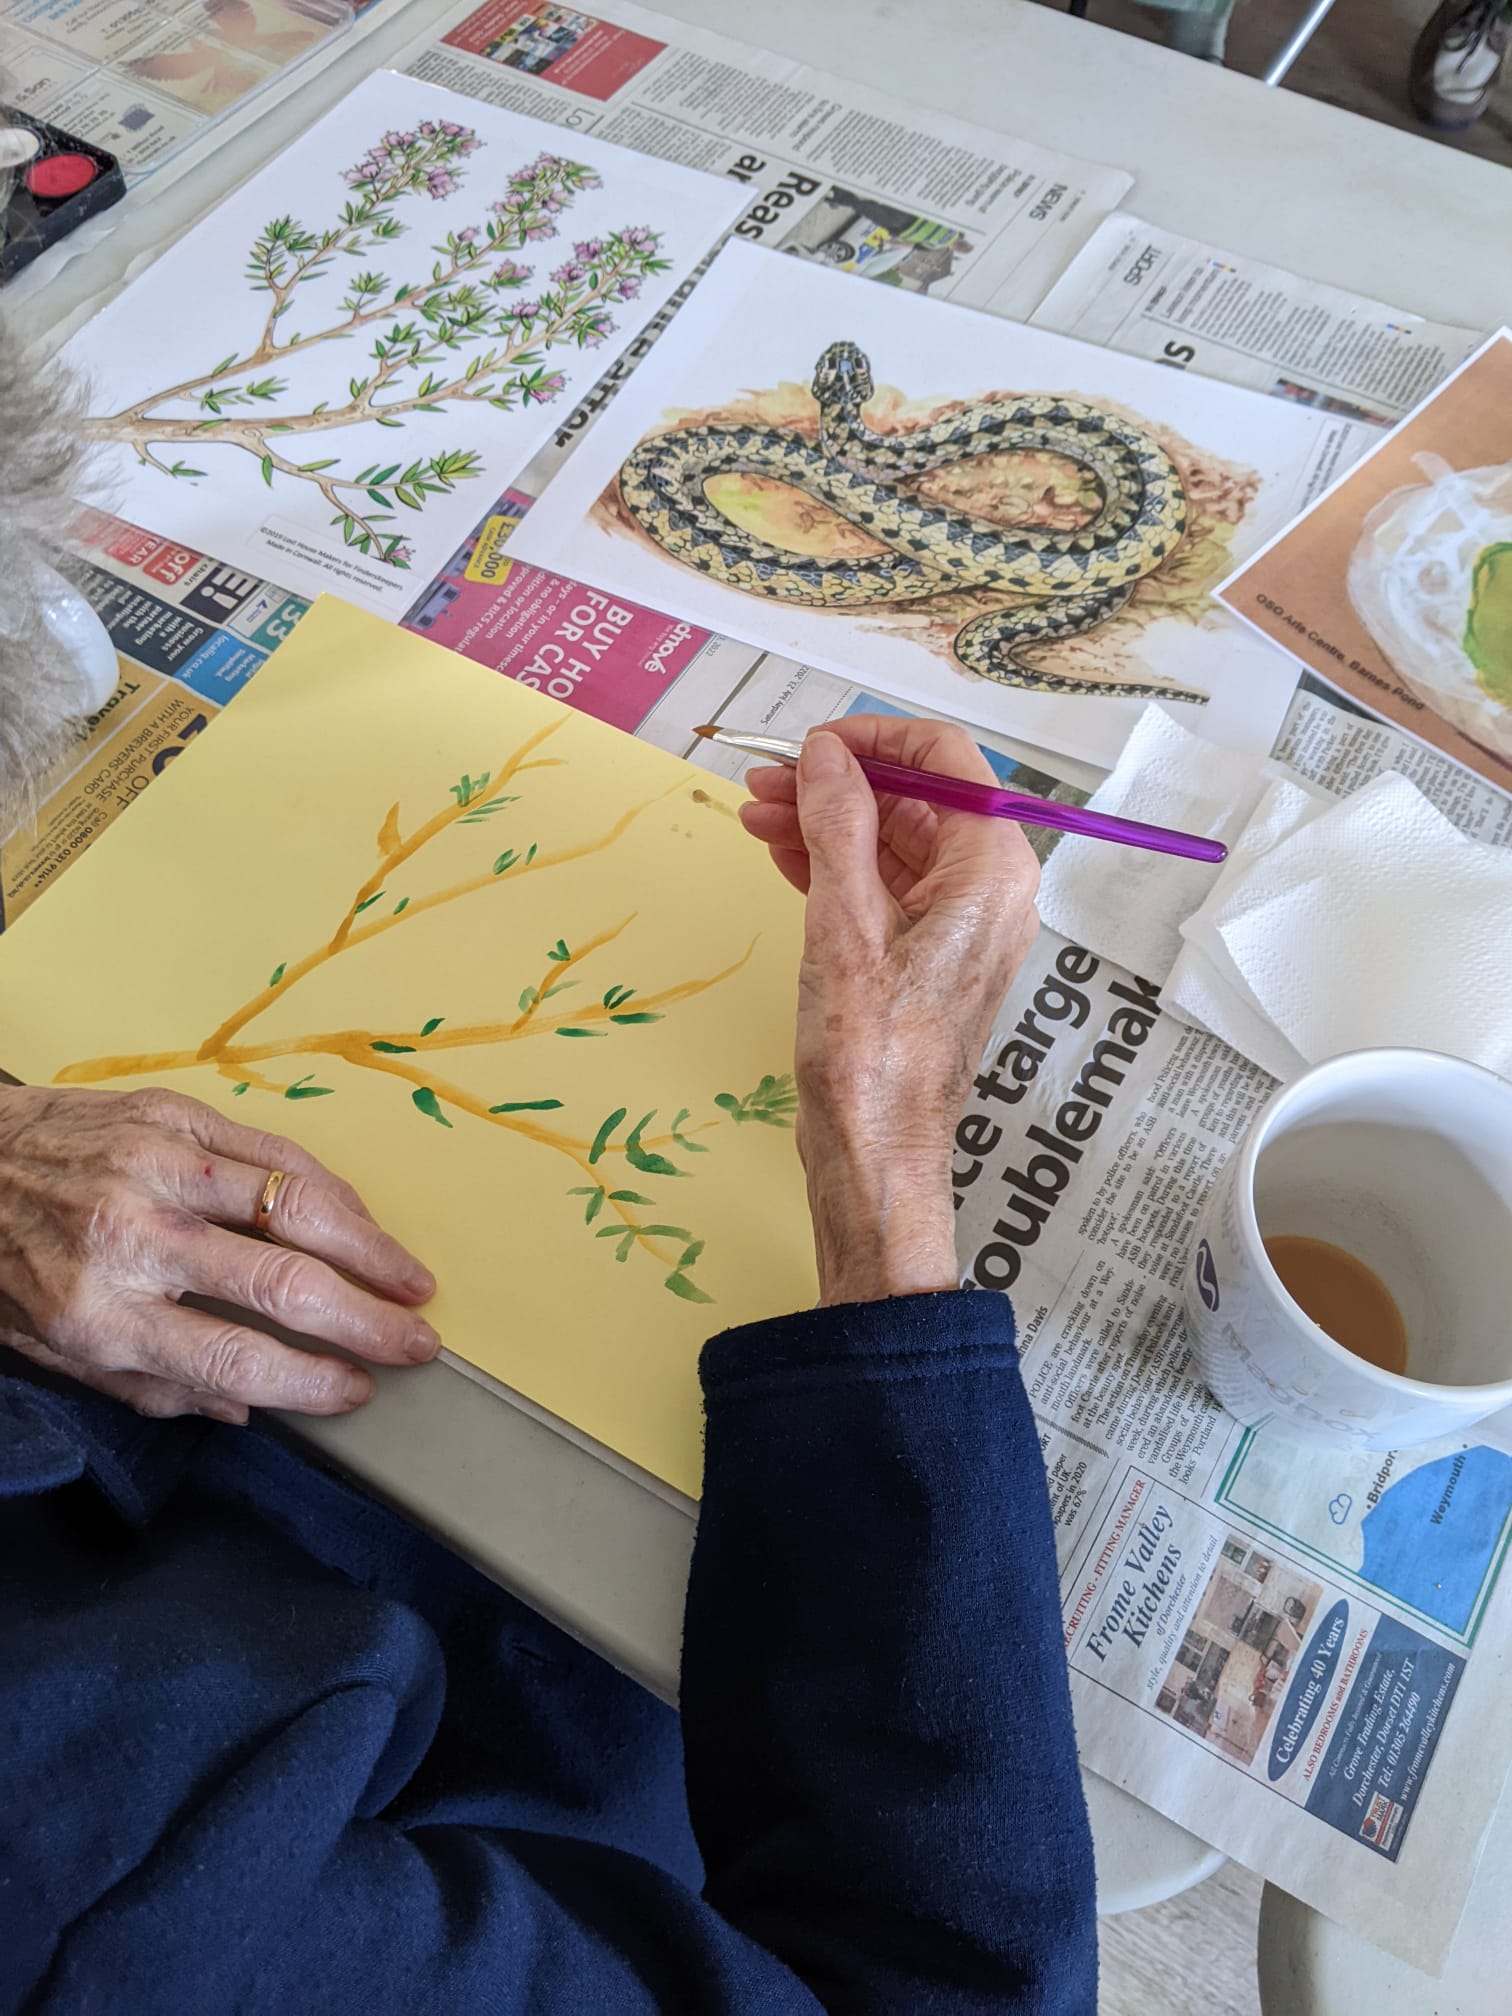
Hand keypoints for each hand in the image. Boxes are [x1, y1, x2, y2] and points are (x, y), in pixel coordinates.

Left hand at [0, 1084, 436, 1422]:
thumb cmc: (5, 1263)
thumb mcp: (50, 1351)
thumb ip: (148, 1386)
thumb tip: (245, 1407)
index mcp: (100, 1312)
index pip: (234, 1360)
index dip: (311, 1382)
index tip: (358, 1390)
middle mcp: (135, 1235)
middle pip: (283, 1284)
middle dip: (368, 1320)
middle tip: (417, 1342)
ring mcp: (159, 1166)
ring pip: (296, 1206)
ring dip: (371, 1249)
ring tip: (412, 1280)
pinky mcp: (176, 1115)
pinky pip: (276, 1152)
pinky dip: (332, 1191)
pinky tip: (361, 1221)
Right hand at [741, 717, 1038, 1304]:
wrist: (875, 1155)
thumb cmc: (873, 1056)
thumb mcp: (845, 925)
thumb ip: (838, 825)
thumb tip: (826, 755)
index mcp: (992, 871)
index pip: (944, 758)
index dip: (874, 739)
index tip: (811, 744)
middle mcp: (987, 891)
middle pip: (914, 798)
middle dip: (837, 782)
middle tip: (762, 783)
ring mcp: (958, 926)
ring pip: (891, 842)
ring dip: (824, 822)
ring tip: (755, 817)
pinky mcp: (924, 958)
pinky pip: (882, 887)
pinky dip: (832, 864)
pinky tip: (780, 854)